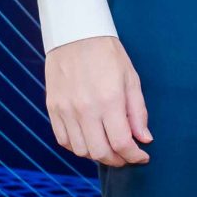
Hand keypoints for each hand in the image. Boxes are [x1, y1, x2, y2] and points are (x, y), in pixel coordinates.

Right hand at [44, 34, 150, 166]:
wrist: (75, 36)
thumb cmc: (108, 55)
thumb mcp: (131, 79)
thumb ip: (137, 112)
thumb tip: (144, 139)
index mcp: (109, 101)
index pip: (122, 142)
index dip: (134, 156)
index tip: (142, 157)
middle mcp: (85, 109)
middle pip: (100, 152)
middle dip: (117, 160)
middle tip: (127, 156)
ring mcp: (65, 111)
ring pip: (80, 150)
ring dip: (97, 155)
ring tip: (110, 148)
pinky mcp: (52, 109)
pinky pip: (63, 140)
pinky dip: (78, 146)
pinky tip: (90, 139)